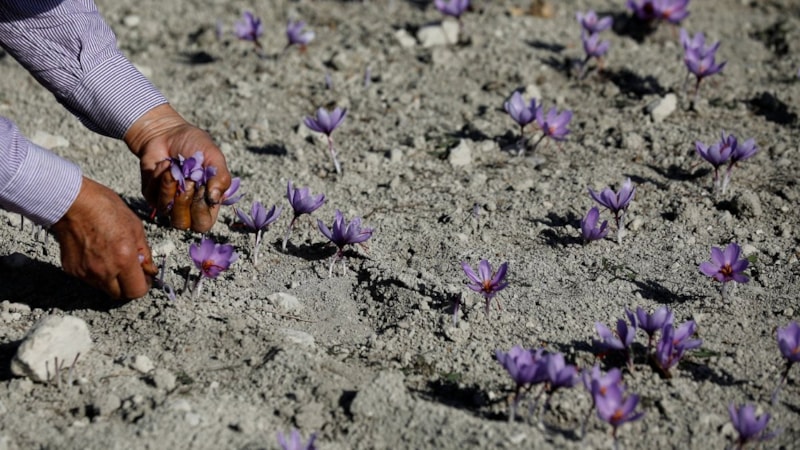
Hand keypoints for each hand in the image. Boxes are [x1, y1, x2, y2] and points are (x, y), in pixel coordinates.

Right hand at [51, 177, 157, 298]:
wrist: (71, 202)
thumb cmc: (105, 208)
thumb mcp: (135, 227)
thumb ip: (144, 252)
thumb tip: (149, 269)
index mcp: (124, 259)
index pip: (137, 291)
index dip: (143, 285)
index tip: (144, 277)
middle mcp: (104, 271)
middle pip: (120, 295)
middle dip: (128, 286)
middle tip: (130, 271)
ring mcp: (86, 272)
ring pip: (104, 288)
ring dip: (112, 279)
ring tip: (111, 257)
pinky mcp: (72, 270)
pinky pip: (89, 279)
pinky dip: (96, 272)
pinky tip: (96, 254)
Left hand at [124, 104, 231, 232]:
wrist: (168, 132)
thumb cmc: (194, 144)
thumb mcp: (214, 158)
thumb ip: (221, 178)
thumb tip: (215, 199)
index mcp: (206, 203)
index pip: (203, 223)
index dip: (201, 210)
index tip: (202, 188)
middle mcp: (187, 207)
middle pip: (183, 224)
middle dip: (184, 200)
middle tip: (188, 179)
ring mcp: (168, 202)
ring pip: (166, 210)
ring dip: (170, 186)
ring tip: (174, 167)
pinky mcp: (151, 195)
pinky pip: (153, 196)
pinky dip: (160, 177)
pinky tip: (165, 164)